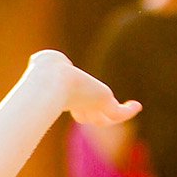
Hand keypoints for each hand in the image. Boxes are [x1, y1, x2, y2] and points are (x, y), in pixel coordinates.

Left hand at [25, 50, 139, 128]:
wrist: (53, 79)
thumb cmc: (46, 70)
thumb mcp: (42, 61)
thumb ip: (42, 60)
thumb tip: (40, 59)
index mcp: (66, 98)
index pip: (76, 109)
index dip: (79, 110)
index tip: (79, 110)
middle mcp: (78, 105)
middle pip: (87, 117)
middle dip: (94, 117)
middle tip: (102, 117)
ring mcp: (92, 105)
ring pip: (105, 118)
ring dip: (116, 115)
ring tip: (130, 108)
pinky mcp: (105, 101)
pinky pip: (119, 113)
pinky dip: (128, 111)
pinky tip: (137, 106)